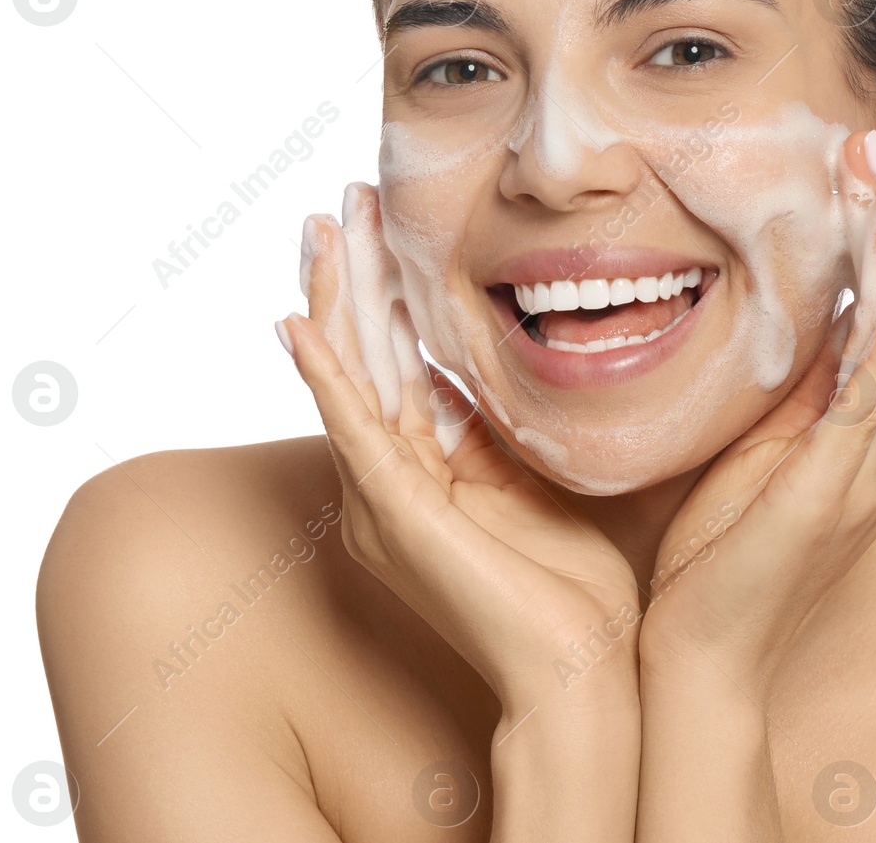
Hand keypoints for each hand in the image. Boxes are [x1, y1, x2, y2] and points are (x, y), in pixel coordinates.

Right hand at [277, 182, 642, 716]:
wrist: (580, 674)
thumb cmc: (570, 592)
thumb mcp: (535, 482)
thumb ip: (502, 430)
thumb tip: (495, 370)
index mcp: (423, 476)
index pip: (395, 364)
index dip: (387, 292)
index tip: (384, 222)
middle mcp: (389, 485)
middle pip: (363, 358)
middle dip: (353, 276)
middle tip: (341, 201)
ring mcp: (384, 501)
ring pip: (350, 378)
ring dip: (333, 299)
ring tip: (319, 229)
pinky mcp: (394, 517)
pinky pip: (350, 433)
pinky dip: (323, 377)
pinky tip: (296, 324)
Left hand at [637, 132, 875, 697]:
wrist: (702, 660)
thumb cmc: (713, 562)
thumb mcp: (744, 459)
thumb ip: (772, 401)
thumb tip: (768, 330)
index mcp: (857, 440)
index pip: (871, 319)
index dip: (869, 243)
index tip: (856, 167)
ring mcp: (865, 473)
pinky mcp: (835, 495)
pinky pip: (867, 409)